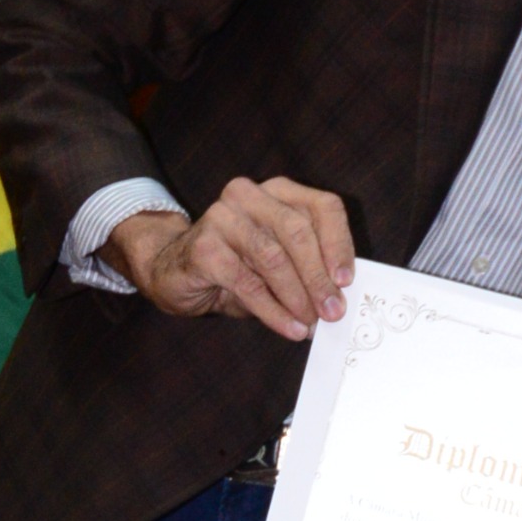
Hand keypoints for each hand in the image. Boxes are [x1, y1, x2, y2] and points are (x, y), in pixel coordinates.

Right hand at [110, 178, 355, 335]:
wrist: (174, 271)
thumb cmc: (237, 266)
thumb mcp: (280, 261)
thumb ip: (309, 267)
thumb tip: (341, 299)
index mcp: (278, 191)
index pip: (323, 206)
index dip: (340, 244)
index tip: (347, 281)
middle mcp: (250, 195)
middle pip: (298, 231)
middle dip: (319, 277)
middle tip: (333, 312)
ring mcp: (223, 216)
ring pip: (273, 256)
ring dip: (298, 297)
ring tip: (310, 324)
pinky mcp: (204, 246)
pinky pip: (247, 283)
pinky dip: (273, 311)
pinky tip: (289, 329)